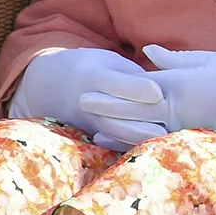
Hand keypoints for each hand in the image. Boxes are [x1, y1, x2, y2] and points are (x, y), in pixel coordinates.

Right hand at [7, 48, 162, 150]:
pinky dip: (128, 145)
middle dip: (138, 121)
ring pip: (112, 131)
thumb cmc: (93, 67)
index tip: (158, 92)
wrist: (50, 83)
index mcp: (93, 74)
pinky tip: (150, 151)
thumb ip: (132, 74)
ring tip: (162, 141)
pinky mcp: (90, 133)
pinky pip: (110, 141)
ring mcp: (87, 119)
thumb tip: (162, 85)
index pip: (115, 82)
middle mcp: (87, 99)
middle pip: (114, 113)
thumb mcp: (108, 63)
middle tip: (165, 127)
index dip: (136, 88)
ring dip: (136, 137)